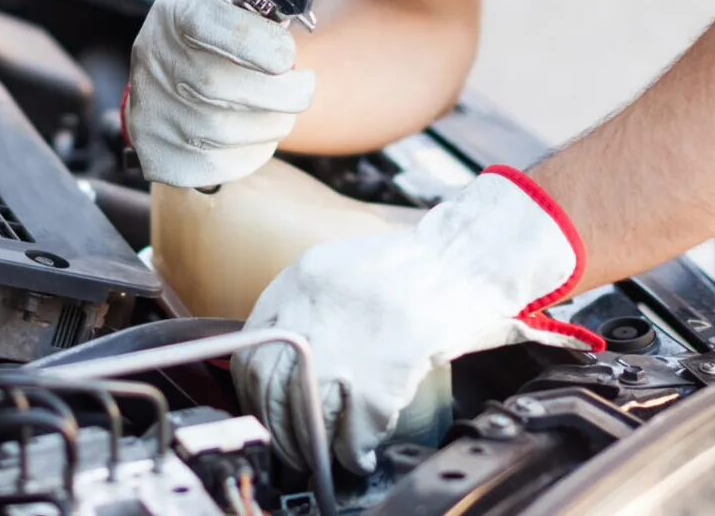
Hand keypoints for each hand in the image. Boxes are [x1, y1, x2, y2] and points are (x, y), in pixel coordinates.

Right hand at [125, 0, 315, 187]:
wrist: (169, 75)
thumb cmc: (219, 36)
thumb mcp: (234, 5)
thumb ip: (264, 10)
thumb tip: (298, 16)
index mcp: (177, 13)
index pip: (212, 25)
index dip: (263, 43)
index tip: (288, 55)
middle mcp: (155, 59)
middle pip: (217, 85)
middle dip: (279, 93)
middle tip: (304, 88)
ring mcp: (151, 110)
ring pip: (223, 131)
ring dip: (270, 124)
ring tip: (283, 111)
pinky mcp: (157, 153)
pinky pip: (218, 165)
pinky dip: (250, 152)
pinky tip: (255, 132)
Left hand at [232, 167, 604, 473]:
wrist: (462, 258)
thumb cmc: (412, 265)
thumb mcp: (342, 268)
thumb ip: (310, 303)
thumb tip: (291, 352)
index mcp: (300, 280)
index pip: (252, 347)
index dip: (255, 387)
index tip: (267, 405)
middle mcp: (312, 312)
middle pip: (269, 388)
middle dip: (279, 425)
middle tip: (292, 443)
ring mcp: (344, 347)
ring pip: (306, 416)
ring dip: (313, 447)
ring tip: (326, 455)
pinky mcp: (379, 376)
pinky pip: (352, 432)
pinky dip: (354, 451)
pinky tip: (362, 453)